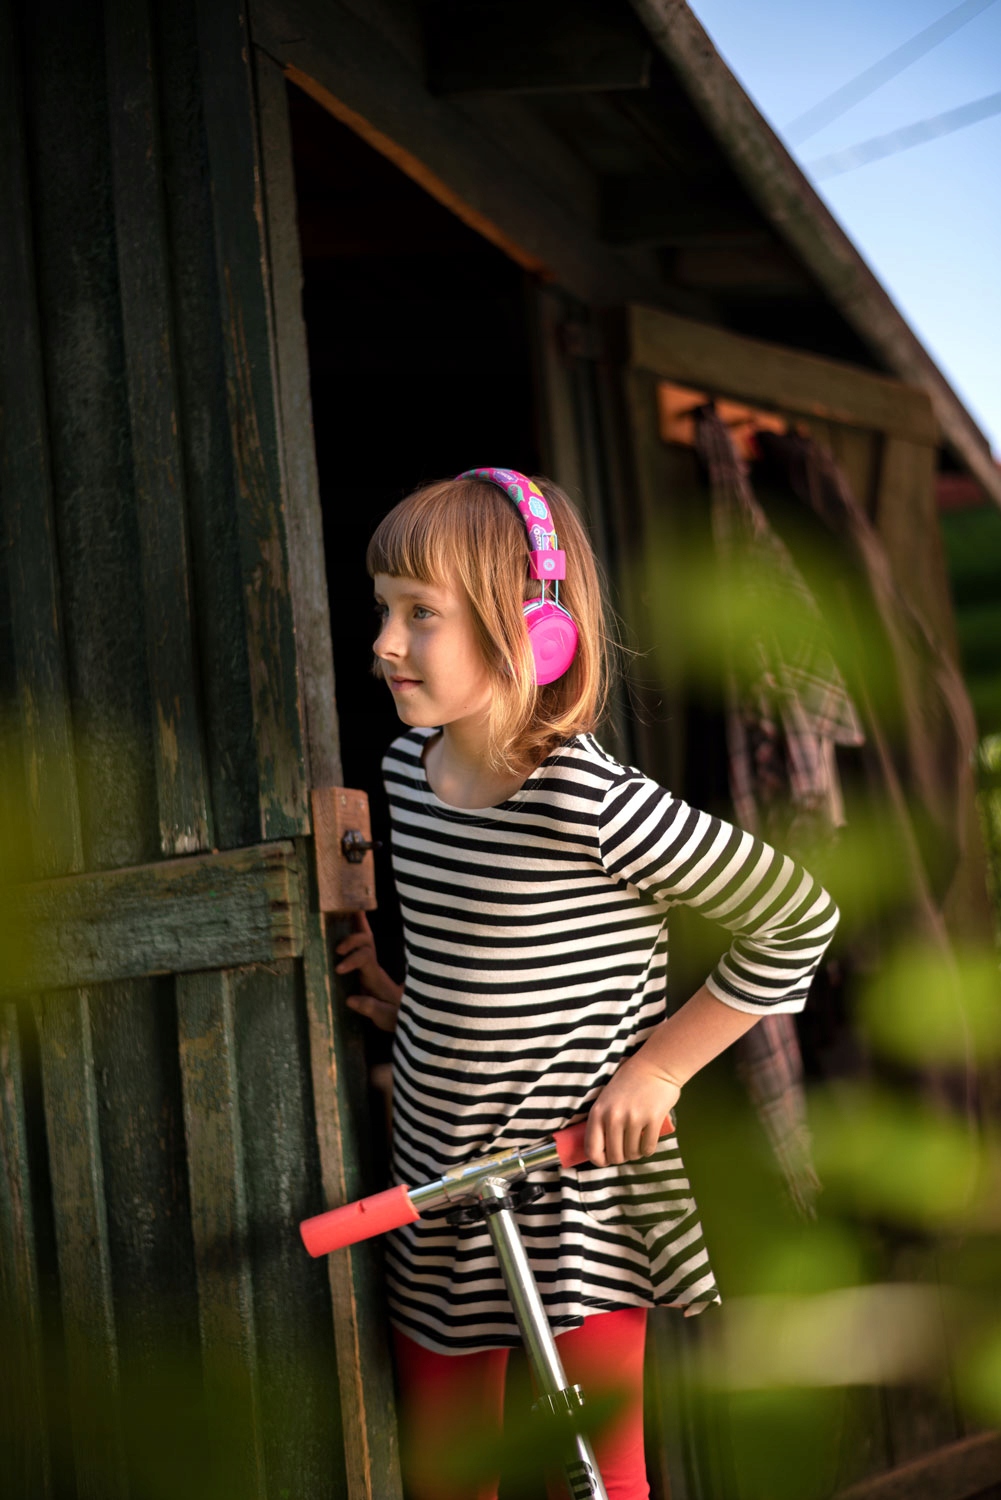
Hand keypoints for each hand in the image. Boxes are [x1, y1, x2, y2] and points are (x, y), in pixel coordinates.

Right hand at [334, 912, 402, 1032]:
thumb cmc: (395, 1016)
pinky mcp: (367, 967)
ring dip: (356, 925)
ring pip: (366, 938)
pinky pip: (362, 944)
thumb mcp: (385, 1017)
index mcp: (376, 976)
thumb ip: (371, 1008)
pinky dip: (357, 928)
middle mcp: (374, 966)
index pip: (365, 958)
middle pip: (367, 942)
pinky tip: (353, 914)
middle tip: (338, 950)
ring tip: (344, 913)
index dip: (353, 959)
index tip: (339, 969)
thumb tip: (350, 999)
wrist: (405, 1014)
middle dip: (352, 940)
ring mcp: (371, 964)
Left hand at [584, 1055, 681, 1166]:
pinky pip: (648, 1148)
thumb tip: (602, 1149)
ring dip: (635, 1153)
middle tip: (626, 1149)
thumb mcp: (606, 1098)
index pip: (592, 1149)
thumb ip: (602, 1120)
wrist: (655, 1067)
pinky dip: (648, 1150)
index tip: (607, 1160)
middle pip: (615, 1156)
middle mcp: (613, 1117)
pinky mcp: (653, 1120)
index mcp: (598, 1112)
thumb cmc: (629, 1081)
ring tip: (638, 1143)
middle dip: (621, 1157)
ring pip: (632, 1153)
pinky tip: (648, 1143)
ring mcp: (634, 1119)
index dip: (600, 1161)